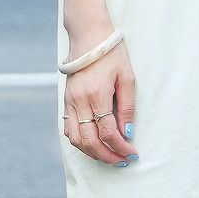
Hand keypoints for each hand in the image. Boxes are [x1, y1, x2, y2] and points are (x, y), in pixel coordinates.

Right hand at [62, 39, 140, 164]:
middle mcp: (79, 102)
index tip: (132, 154)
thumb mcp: (127, 77)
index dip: (120, 147)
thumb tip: (127, 133)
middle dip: (107, 156)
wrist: (88, 36)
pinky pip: (68, 129)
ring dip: (92, 152)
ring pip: (76, 139)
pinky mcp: (66, 100)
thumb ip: (127, 107)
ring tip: (109, 156)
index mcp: (97, 95)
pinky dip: (79, 141)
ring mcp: (70, 102)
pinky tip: (93, 143)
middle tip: (122, 161)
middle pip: (90, 142)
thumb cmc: (112, 54)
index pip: (108, 132)